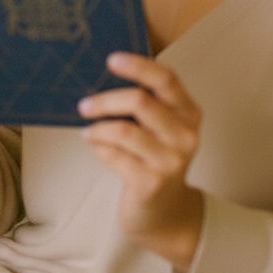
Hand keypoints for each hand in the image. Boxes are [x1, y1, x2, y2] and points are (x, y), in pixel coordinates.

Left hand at [79, 52, 202, 269]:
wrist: (165, 213)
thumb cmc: (154, 158)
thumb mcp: (159, 128)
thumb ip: (143, 103)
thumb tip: (100, 76)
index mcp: (189, 112)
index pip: (166, 79)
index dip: (138, 66)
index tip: (110, 59)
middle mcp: (185, 135)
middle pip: (140, 101)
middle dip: (105, 100)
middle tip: (83, 105)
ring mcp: (170, 161)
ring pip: (123, 130)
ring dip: (97, 128)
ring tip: (87, 130)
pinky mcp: (151, 183)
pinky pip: (113, 155)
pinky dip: (99, 149)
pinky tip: (97, 148)